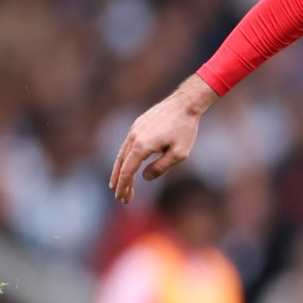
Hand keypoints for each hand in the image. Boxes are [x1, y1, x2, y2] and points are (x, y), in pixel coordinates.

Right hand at [109, 77, 214, 203]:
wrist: (185, 103)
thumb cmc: (185, 129)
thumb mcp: (179, 154)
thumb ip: (160, 167)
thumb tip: (144, 177)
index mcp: (142, 145)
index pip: (128, 171)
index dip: (124, 186)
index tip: (123, 198)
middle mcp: (134, 137)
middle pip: (122, 164)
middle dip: (120, 183)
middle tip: (121, 198)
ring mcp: (134, 130)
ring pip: (122, 154)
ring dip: (120, 171)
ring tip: (117, 184)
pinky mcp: (138, 125)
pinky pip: (127, 145)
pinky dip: (125, 158)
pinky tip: (127, 165)